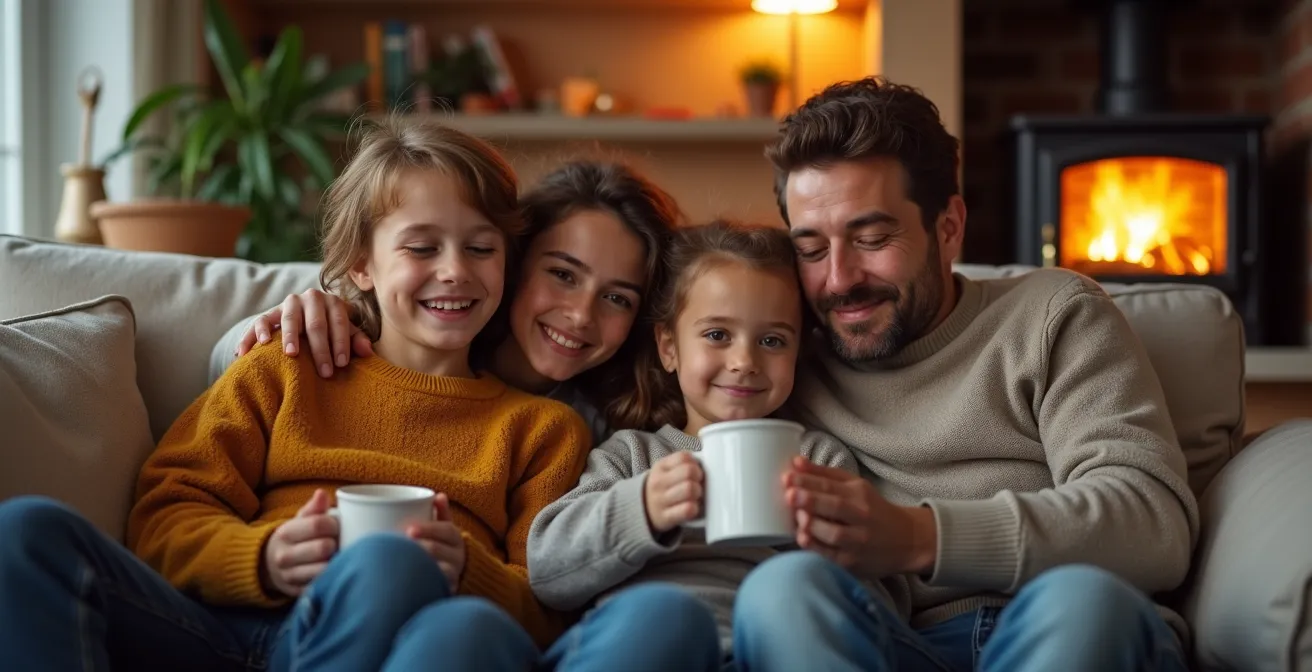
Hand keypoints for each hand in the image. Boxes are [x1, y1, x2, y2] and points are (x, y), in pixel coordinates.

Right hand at [235, 289, 372, 377]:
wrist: (305, 316)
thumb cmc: (330, 329)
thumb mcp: (345, 332)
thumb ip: (356, 340)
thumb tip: (368, 352)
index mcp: (332, 302)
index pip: (339, 322)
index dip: (341, 343)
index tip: (342, 364)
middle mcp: (310, 298)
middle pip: (316, 324)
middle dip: (321, 349)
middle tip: (324, 372)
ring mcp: (288, 303)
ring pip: (289, 319)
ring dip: (289, 337)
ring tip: (291, 354)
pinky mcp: (270, 312)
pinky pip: (261, 321)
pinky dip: (256, 334)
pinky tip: (256, 347)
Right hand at [262, 489, 339, 596]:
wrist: (269, 565)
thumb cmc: (294, 538)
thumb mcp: (299, 520)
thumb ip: (313, 508)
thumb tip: (322, 493)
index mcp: (285, 533)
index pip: (317, 525)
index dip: (334, 524)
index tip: (337, 526)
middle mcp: (284, 556)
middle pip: (323, 548)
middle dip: (336, 543)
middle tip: (339, 543)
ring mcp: (290, 576)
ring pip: (324, 569)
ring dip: (337, 562)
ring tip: (338, 556)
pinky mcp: (298, 592)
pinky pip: (322, 585)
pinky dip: (332, 577)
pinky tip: (334, 570)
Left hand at [405, 493, 465, 590]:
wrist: (452, 574)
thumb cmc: (441, 545)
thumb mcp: (443, 528)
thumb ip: (441, 512)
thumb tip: (439, 496)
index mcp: (455, 537)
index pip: (446, 530)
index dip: (429, 528)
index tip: (409, 529)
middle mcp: (458, 556)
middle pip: (439, 550)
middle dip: (419, 547)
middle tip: (400, 546)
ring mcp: (453, 575)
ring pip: (439, 571)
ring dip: (419, 566)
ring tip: (400, 564)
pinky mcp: (445, 591)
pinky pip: (436, 589)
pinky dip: (423, 585)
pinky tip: (408, 583)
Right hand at [644, 452, 703, 533]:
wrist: (644, 510)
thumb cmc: (663, 488)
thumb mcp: (666, 471)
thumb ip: (683, 465)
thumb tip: (709, 464)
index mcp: (660, 467)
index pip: (684, 457)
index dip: (695, 463)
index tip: (695, 471)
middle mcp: (659, 482)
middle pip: (689, 471)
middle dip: (699, 478)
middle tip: (697, 484)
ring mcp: (661, 500)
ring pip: (690, 489)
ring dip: (698, 493)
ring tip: (695, 497)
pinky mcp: (666, 517)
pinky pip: (688, 509)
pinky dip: (695, 508)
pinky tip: (692, 508)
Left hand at [783, 457, 937, 579]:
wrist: (907, 540)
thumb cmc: (873, 510)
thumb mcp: (855, 486)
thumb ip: (824, 474)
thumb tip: (795, 462)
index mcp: (859, 493)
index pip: (831, 486)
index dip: (808, 481)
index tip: (787, 477)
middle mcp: (860, 516)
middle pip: (835, 507)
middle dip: (811, 500)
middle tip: (790, 494)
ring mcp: (858, 541)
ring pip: (834, 533)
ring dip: (814, 526)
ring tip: (798, 517)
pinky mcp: (853, 563)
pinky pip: (833, 556)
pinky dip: (817, 548)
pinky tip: (803, 539)